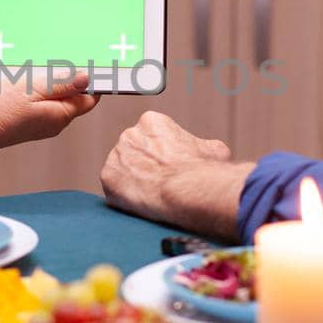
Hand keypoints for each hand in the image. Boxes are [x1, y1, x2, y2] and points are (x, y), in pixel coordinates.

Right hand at [0, 70, 98, 156]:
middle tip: (54, 63)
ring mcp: (43, 126)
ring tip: (34, 73)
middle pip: (74, 98)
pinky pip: (44, 105)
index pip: (90, 98)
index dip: (91, 81)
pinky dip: (39, 93)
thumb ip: (61, 83)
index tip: (86, 63)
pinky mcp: (31, 125)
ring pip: (57, 100)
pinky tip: (24, 84)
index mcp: (61, 115)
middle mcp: (56, 124)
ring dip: (51, 85)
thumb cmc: (0, 108)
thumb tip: (87, 79)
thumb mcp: (32, 88)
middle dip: (68, 80)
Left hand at [101, 111, 234, 226]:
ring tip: (152, 193)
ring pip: (123, 169)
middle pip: (134, 151)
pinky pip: (114, 187)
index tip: (169, 166)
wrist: (186, 190)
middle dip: (144, 165)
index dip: (161, 153)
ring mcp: (116, 155)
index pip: (151, 136)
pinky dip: (125, 195)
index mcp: (151, 121)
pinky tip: (141, 201)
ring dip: (133, 180)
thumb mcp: (214, 149)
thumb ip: (204, 146)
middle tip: (159, 181)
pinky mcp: (108, 178)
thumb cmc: (200, 170)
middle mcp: (129, 134)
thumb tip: (210, 151)